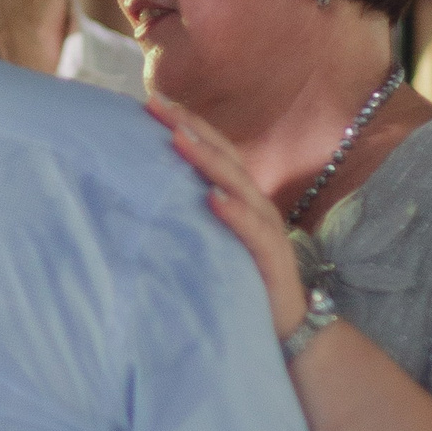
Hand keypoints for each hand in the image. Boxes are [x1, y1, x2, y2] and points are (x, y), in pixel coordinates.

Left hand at [147, 94, 308, 336]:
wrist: (289, 329)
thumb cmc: (244, 282)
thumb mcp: (213, 243)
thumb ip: (191, 219)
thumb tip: (143, 200)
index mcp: (239, 197)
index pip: (212, 149)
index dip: (185, 123)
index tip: (149, 101)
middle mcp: (254, 204)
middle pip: (222, 155)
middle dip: (190, 127)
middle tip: (155, 104)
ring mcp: (266, 229)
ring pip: (237, 184)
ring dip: (208, 160)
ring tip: (178, 139)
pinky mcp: (273, 259)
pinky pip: (255, 232)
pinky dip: (235, 213)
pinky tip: (213, 199)